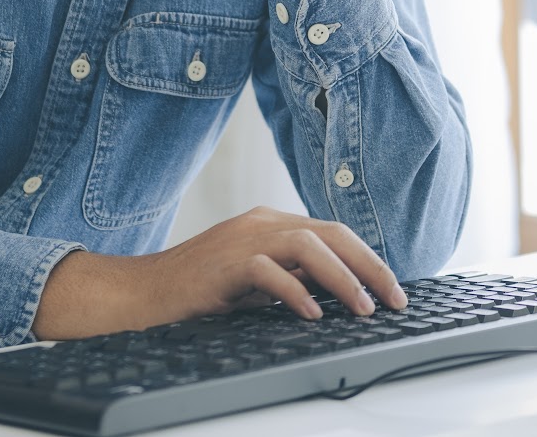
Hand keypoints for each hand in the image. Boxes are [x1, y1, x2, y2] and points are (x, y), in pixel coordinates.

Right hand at [31, 206, 408, 340]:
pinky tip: (312, 314)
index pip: (332, 232)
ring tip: (363, 308)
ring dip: (342, 277)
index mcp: (270, 223)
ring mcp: (242, 238)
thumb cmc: (197, 292)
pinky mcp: (223, 262)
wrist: (141, 293)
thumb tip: (339, 296)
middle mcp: (260, 222)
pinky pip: (267, 270)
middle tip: (394, 299)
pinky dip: (295, 291)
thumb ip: (291, 279)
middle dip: (369, 266)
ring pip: (307, 244)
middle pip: (329, 232)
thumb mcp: (254, 282)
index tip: (392, 290)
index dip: (367, 259)